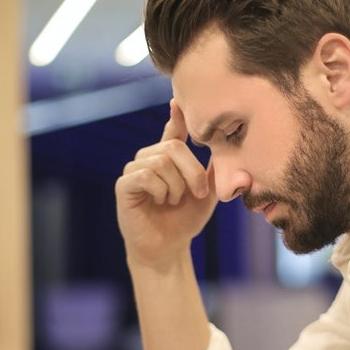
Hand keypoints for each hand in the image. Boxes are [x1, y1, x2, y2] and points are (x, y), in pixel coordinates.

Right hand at [115, 101, 218, 267]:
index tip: (178, 101)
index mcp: (168, 159)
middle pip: (173, 148)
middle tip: (199, 193)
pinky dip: (160, 190)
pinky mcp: (124, 186)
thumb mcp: (207, 193)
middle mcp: (149, 159)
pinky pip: (145, 175)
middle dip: (192, 172)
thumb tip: (225, 146)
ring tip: (174, 201)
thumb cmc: (186, 220)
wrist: (169, 248)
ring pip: (160, 162)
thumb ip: (213, 170)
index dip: (177, 116)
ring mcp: (134, 171)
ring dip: (176, 186)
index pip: (173, 131)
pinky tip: (161, 201)